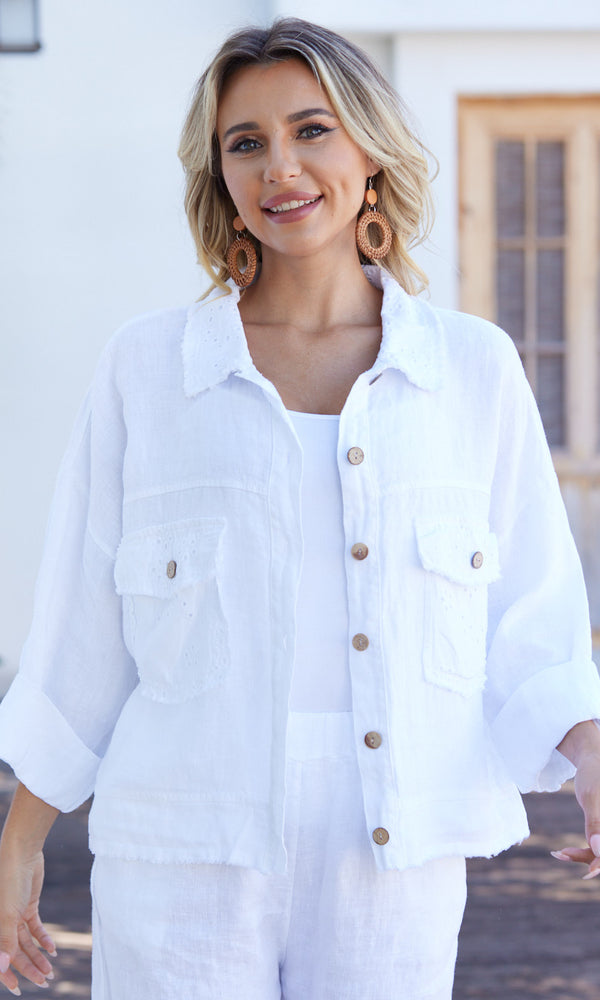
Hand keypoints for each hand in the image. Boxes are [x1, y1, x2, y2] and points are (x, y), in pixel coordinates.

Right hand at [0, 848, 55, 994]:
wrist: (22, 853)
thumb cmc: (9, 881)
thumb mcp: (7, 913)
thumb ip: (5, 941)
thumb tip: (2, 967)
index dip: (7, 975)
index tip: (19, 990)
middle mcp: (2, 924)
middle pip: (15, 952)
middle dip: (29, 968)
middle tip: (44, 982)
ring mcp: (14, 915)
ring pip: (27, 943)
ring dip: (39, 956)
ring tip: (51, 970)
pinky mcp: (27, 906)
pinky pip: (35, 928)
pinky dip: (44, 939)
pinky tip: (53, 950)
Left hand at [551, 749, 599, 879]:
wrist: (592, 758)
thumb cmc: (594, 773)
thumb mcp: (592, 796)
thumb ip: (597, 824)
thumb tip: (599, 851)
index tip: (587, 872)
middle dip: (589, 859)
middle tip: (561, 854)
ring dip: (583, 857)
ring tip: (558, 853)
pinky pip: (598, 847)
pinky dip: (582, 851)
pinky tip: (563, 852)